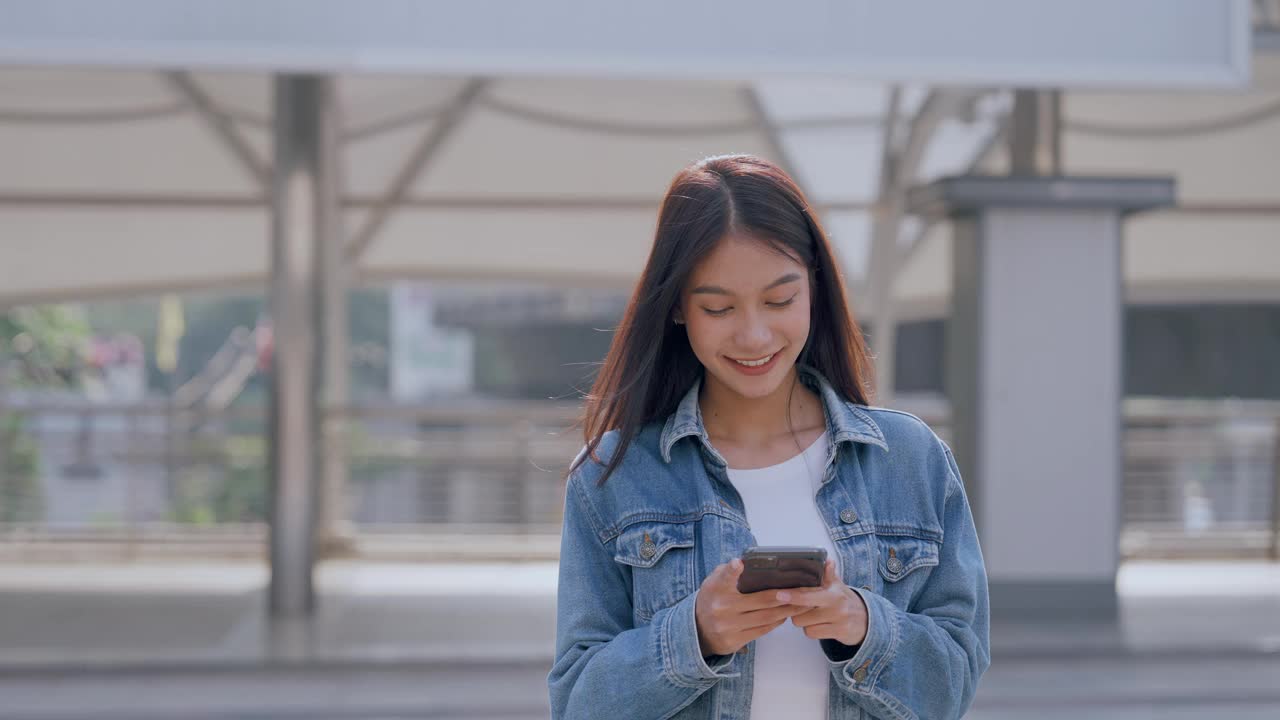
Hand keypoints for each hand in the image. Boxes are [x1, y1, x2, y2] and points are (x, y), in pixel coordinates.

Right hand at [694, 558, 809, 656]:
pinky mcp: (735, 641)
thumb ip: (728, 572)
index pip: (724, 577)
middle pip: (760, 600)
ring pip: (766, 617)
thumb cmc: (712, 599)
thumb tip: (748, 563)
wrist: (697, 630)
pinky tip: (785, 615)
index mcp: (716, 589)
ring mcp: (729, 626)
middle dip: (785, 596)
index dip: (732, 570)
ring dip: (787, 610)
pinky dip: (776, 622)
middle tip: (803, 590)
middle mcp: (722, 608)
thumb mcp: (713, 582)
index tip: (739, 563)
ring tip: (802, 603)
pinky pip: (762, 630)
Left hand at [776, 559, 868, 645]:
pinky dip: (812, 630)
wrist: (866, 620)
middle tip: (803, 606)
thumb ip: (829, 574)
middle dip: (797, 611)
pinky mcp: (838, 633)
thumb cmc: (845, 601)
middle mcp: (835, 607)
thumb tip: (827, 560)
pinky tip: (818, 625)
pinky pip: (812, 634)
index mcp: (833, 593)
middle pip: (801, 613)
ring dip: (804, 622)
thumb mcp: (838, 586)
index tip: (779, 594)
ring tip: (813, 616)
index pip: (808, 595)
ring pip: (805, 624)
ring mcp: (837, 621)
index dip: (792, 595)